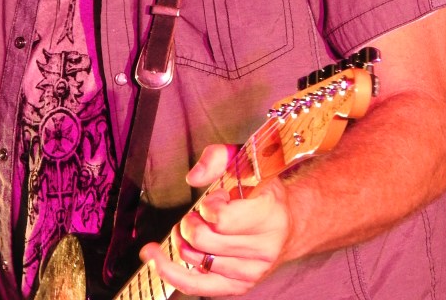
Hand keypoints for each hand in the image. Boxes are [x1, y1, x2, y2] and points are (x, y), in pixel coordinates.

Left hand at [139, 144, 291, 295]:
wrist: (291, 223)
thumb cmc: (265, 190)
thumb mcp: (248, 161)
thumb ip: (218, 158)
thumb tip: (193, 178)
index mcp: (269, 216)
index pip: (221, 219)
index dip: (208, 205)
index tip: (217, 197)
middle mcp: (263, 249)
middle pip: (203, 241)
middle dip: (191, 221)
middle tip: (199, 213)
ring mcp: (251, 273)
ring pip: (196, 260)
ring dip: (184, 239)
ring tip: (193, 227)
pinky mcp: (239, 287)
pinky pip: (196, 287)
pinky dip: (170, 272)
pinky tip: (155, 258)